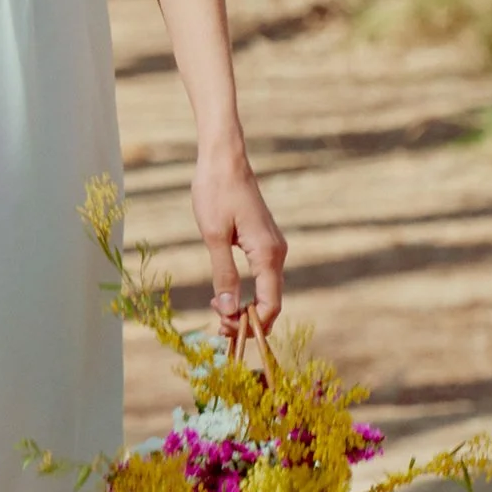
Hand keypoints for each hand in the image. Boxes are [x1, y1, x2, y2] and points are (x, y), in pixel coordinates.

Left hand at [192, 150, 285, 332]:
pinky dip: (249, 292)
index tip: (225, 331)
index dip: (251, 325)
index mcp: (267, 253)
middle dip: (248, 320)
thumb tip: (229, 310)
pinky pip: (262, 276)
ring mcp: (273, 247)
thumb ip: (223, 275)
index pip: (270, 304)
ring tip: (220, 314)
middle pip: (271, 301)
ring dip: (247, 307)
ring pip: (267, 289)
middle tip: (219, 329)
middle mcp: (277, 252)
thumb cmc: (216, 192)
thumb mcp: (214, 236)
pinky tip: (228, 295)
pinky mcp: (264, 242)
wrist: (225, 160)